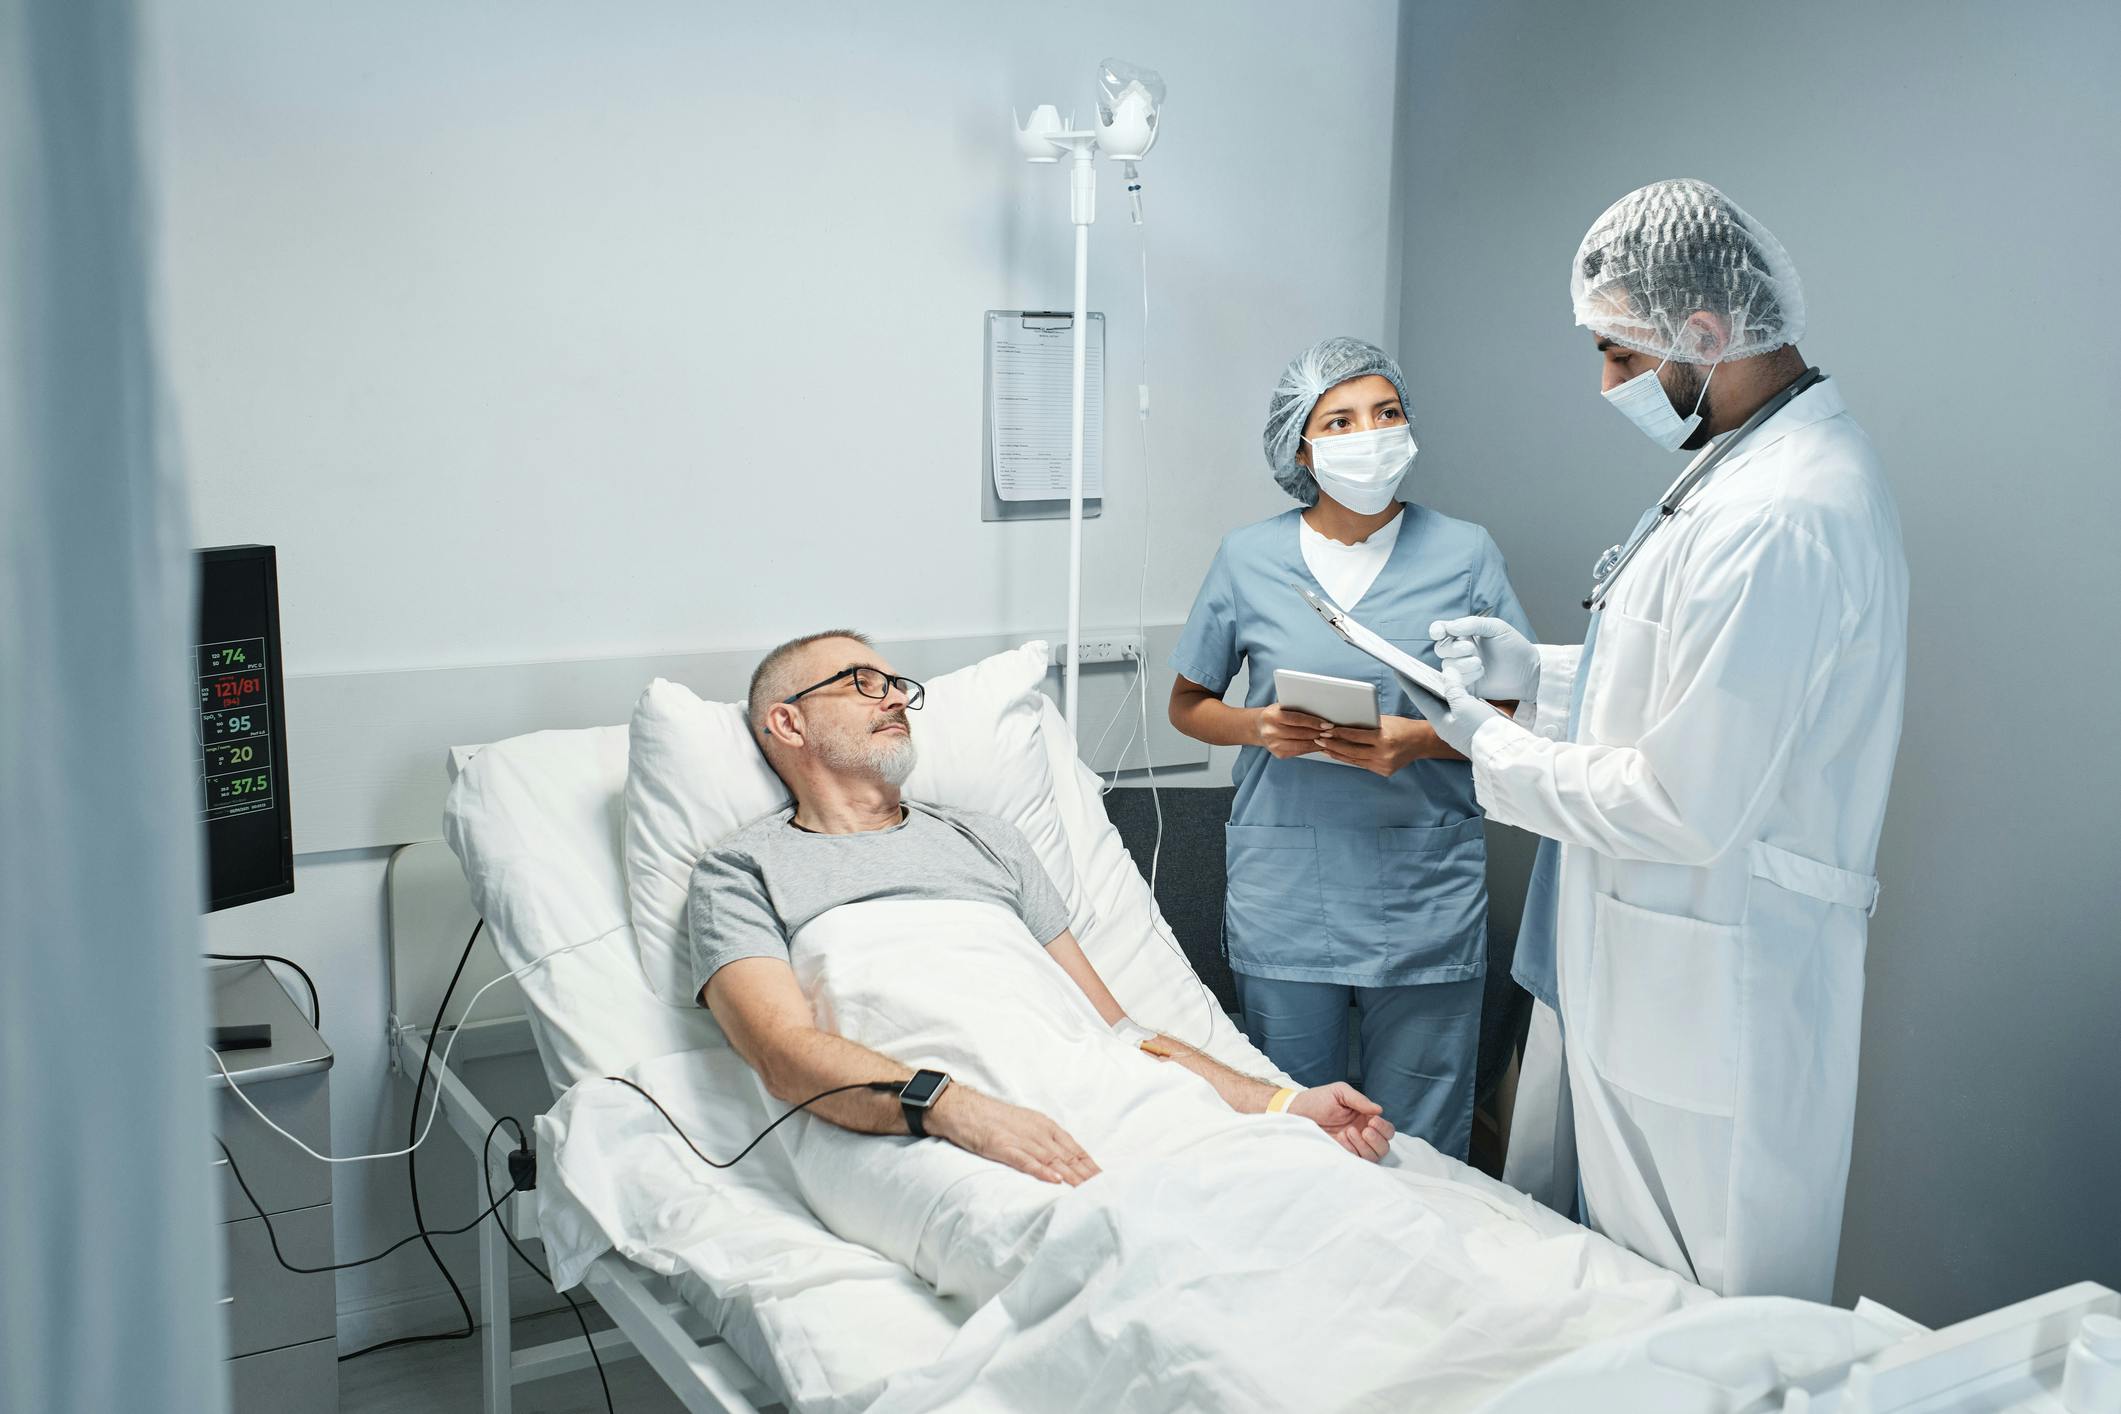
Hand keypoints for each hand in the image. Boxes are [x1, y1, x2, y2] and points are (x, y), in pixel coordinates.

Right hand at [924, 1085, 1100, 1185]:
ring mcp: (1020, 1138)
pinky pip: (1025, 1160)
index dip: (1089, 1164)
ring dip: (1070, 1176)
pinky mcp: (1002, 1146)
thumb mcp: (1024, 1125)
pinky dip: (1041, 1170)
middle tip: (1104, 1189)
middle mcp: (1037, 1131)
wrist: (963, 1108)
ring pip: (1051, 1159)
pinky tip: (1054, 1180)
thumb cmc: (993, 1118)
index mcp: (1044, 1126)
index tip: (1104, 1179)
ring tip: (1087, 1190)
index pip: (1073, 1147)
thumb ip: (1042, 1141)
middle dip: (1086, 1174)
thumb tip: (1060, 1160)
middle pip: (1067, 1155)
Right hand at [1253, 703, 1334, 759]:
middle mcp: (1271, 731)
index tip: (1327, 724)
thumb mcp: (1281, 706)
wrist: (1257, 727)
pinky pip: (1299, 752)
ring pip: (1302, 745)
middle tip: (1332, 732)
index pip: (1297, 720)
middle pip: (1301, 734)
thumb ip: (1296, 708)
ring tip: (1329, 739)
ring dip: (1318, 743)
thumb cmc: (1274, 714)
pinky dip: (1311, 748)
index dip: (1314, 722)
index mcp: (1272, 716)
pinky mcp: (1279, 754)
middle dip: (1319, 733)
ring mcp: (1274, 745)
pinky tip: (1319, 745)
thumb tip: (1321, 711)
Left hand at [1286, 1082, 1394, 1160]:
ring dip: (1366, 1145)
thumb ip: (1359, 1100)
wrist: (1296, 1111)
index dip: (1384, 1127)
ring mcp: (1353, 1146)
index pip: (1387, 1129)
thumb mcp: (1340, 1092)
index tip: (1372, 1120)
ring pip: (1374, 1155)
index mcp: (1365, 1118)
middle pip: (1384, 1146)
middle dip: (1379, 1138)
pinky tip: (1343, 1138)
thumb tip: (1379, 1110)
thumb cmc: (1317, 1099)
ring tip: (1349, 1131)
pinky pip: (1358, 1160)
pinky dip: (1354, 1150)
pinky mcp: (1342, 1154)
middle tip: (1366, 1128)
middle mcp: (1362, 1134)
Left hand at [1313, 714, 1427, 776]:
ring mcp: (1384, 765)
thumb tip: (1341, 723)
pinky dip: (1350, 759)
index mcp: (1384, 739)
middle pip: (1351, 751)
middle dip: (1333, 746)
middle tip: (1319, 740)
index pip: (1356, 736)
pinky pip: (1362, 765)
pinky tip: (1339, 755)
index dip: (1339, 734)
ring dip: (1338, 754)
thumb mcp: (1384, 721)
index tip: (1326, 731)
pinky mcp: (1384, 772)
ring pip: (1355, 760)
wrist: (1421, 742)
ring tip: (1324, 748)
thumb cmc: (1401, 727)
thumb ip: (1365, 724)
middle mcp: (1384, 754)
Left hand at [1400, 674, 1503, 757]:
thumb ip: (1454, 688)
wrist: (1504, 749)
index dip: (1408, 683)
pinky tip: (1456, 686)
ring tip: (1431, 674)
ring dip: (1439, 688)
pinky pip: (1458, 705)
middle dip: (1422, 684)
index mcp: (1439, 721)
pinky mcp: (1471, 724)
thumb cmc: (1481, 729)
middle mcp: (1446, 724)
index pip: (1420, 697)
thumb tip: (1447, 673)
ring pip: (1445, 702)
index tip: (1397, 671)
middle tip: (1413, 669)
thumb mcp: (1465, 706)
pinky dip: (1455, 694)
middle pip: (1431, 699)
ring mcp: (1459, 725)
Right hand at [1430, 616, 1539, 699]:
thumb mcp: (1496, 627)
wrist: (1527, 672)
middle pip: (1440, 648)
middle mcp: (1460, 650)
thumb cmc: (1514, 646)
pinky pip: (1454, 681)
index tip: (1440, 633)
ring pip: (1446, 665)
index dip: (1437, 630)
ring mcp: (1462, 668)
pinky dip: (1465, 676)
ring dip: (1462, 663)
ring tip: (1480, 663)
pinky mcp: (1466, 684)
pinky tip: (1480, 673)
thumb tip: (1450, 627)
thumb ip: (1472, 623)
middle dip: (1453, 648)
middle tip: (1471, 649)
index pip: (1442, 630)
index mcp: (1465, 633)